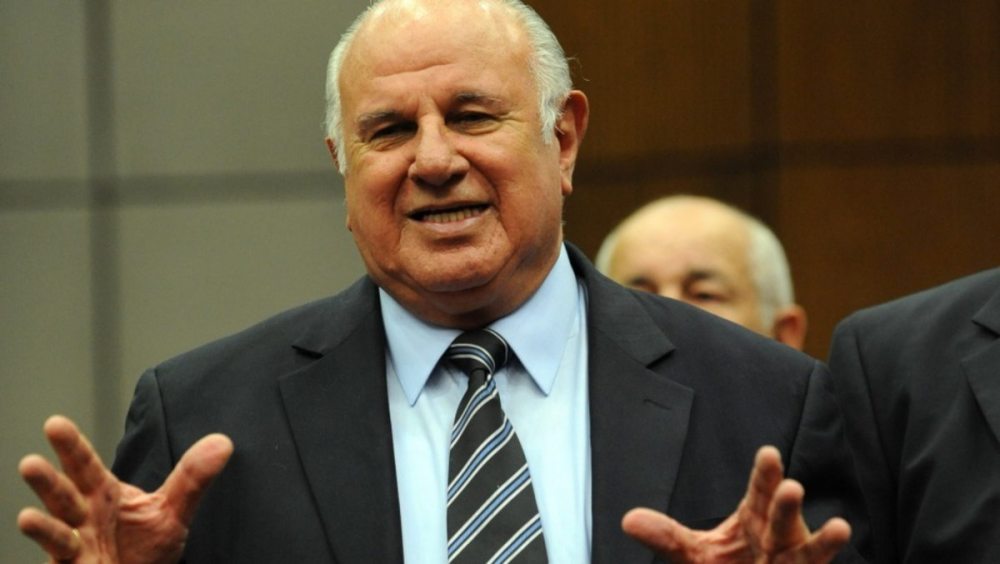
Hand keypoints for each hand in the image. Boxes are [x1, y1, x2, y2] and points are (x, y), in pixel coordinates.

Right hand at [17, 415, 232, 563]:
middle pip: (63, 495)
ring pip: (56, 532)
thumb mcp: (172, 511)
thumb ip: (191, 478)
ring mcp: (76, 547)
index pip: (85, 466)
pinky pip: (63, 560)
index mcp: (102, 495)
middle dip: (47, 480)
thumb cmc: (146, 548)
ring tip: (27, 512)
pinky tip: (44, 538)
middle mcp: (83, 518)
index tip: (56, 424)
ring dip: (41, 525)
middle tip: (31, 461)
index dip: (71, 447)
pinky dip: (56, 554)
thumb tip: (223, 442)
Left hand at [622, 446, 850, 562]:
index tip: (769, 454)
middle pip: (781, 518)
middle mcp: (776, 536)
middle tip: (791, 486)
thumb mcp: (693, 553)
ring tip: (840, 529)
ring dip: (820, 543)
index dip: (764, 475)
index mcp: (754, 518)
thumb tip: (629, 520)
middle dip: (785, 504)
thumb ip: (666, 536)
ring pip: (805, 552)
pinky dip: (823, 558)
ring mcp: (790, 561)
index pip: (758, 493)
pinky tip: (841, 543)